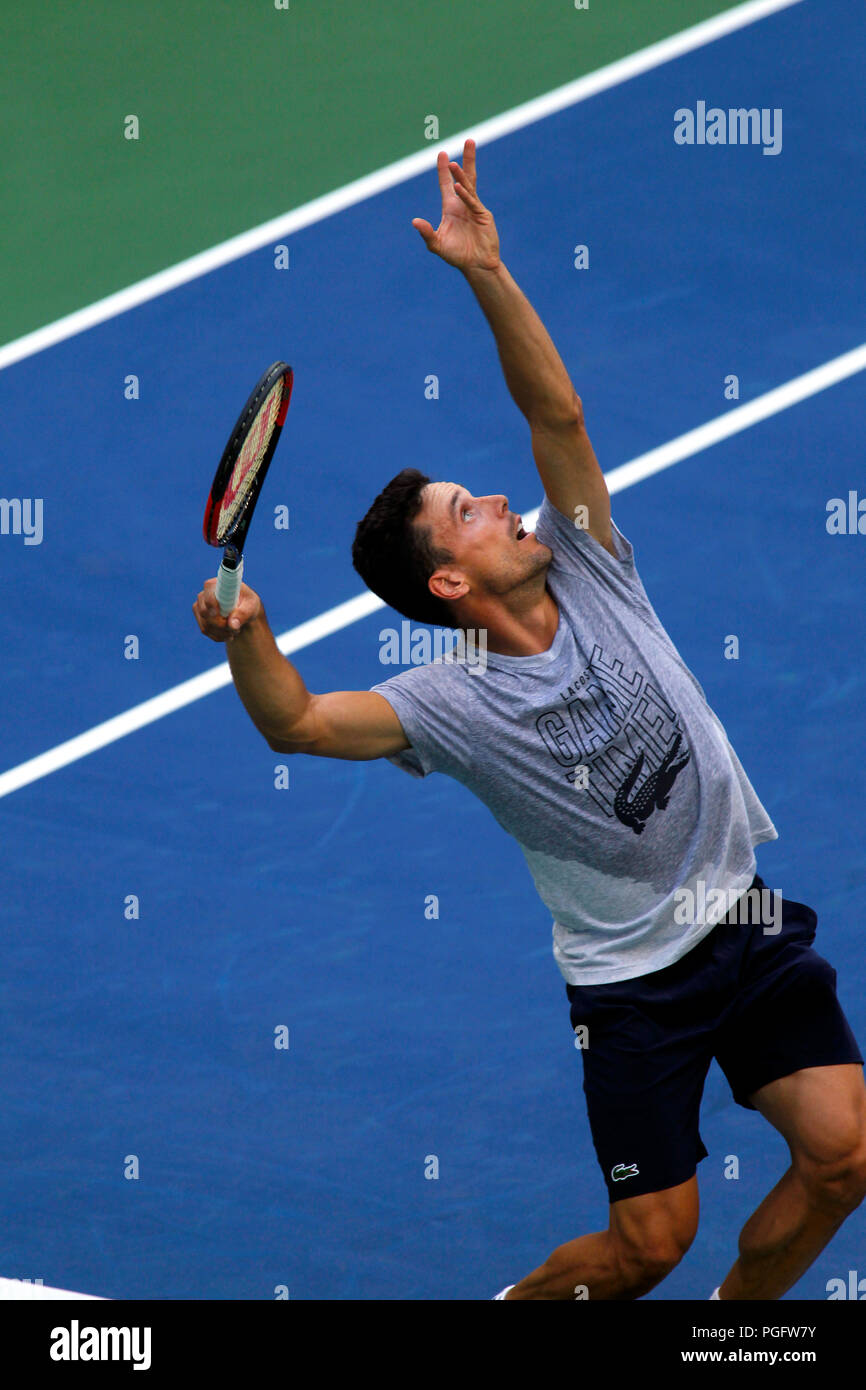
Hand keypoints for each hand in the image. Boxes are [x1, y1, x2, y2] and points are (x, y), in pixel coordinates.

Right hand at [193, 578, 261, 641]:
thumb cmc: (248, 602)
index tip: (218, 614)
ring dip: (221, 632)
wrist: (243, 609)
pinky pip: (205, 630)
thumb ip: (243, 614)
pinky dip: (218, 636)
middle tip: (236, 629)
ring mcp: (199, 607)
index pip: (208, 595)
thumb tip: (232, 625)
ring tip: (235, 632)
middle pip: (205, 613)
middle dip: (221, 625)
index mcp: (216, 585)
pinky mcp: (200, 618)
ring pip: (205, 625)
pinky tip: (228, 635)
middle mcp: (204, 594)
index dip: (211, 605)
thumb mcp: (251, 605)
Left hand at [411, 139, 499, 272]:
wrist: (476, 265)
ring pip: (468, 186)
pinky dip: (464, 195)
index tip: (443, 154)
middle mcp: (463, 204)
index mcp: (451, 208)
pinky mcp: (483, 215)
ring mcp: (475, 208)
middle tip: (468, 140)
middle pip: (465, 177)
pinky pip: (472, 202)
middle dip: (466, 160)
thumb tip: (414, 221)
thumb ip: (426, 233)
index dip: (444, 170)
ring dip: (460, 175)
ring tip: (453, 163)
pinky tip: (457, 187)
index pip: (446, 184)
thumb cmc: (457, 255)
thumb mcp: (437, 245)